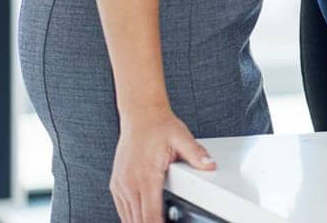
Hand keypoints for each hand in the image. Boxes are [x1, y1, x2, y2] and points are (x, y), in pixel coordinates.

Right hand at [110, 105, 214, 222]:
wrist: (140, 115)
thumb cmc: (159, 126)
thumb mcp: (181, 137)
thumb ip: (196, 154)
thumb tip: (210, 165)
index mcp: (146, 175)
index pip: (150, 214)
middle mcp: (130, 182)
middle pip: (137, 220)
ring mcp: (120, 184)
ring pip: (127, 217)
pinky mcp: (116, 183)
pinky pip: (121, 208)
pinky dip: (130, 217)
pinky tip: (139, 219)